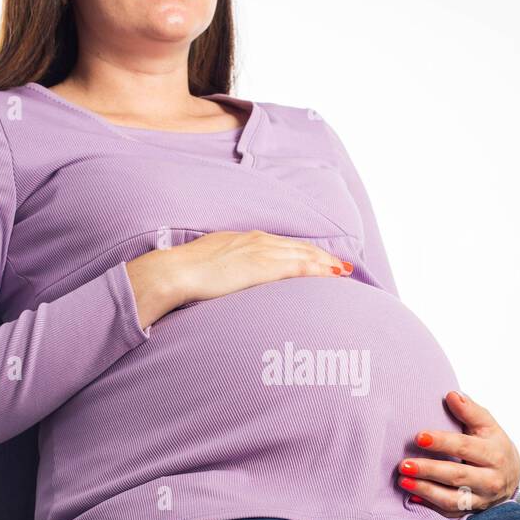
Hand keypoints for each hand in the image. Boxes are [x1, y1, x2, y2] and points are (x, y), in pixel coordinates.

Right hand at [125, 230, 352, 327]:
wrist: (176, 272)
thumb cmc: (185, 273)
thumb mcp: (209, 265)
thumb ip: (225, 268)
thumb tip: (226, 279)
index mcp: (244, 239)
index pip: (282, 244)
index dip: (302, 252)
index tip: (318, 260)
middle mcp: (257, 240)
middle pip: (298, 247)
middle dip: (321, 257)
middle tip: (341, 267)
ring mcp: (262, 251)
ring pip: (304, 254)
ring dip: (325, 263)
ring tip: (343, 272)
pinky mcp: (264, 265)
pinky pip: (300, 265)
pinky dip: (319, 269)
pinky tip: (332, 275)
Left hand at [398, 391, 519, 515]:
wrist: (510, 477)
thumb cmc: (493, 446)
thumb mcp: (488, 426)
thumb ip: (470, 411)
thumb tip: (452, 395)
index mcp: (495, 454)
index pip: (466, 447)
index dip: (442, 442)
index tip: (419, 437)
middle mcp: (491, 480)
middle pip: (457, 475)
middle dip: (429, 470)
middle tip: (404, 464)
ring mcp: (481, 499)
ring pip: (452, 498)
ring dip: (425, 490)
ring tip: (403, 480)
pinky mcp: (471, 511)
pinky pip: (449, 512)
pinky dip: (430, 505)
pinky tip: (412, 496)